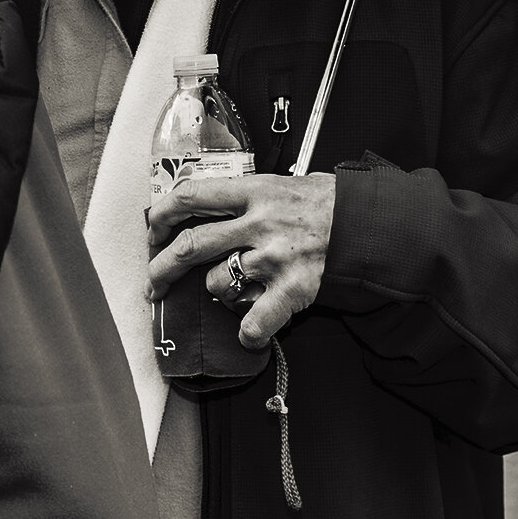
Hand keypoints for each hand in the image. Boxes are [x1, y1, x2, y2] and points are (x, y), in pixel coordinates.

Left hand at [146, 171, 335, 350]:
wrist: (363, 220)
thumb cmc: (318, 203)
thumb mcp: (275, 185)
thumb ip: (238, 199)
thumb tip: (193, 213)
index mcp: (252, 192)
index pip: (191, 197)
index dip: (162, 216)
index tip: (154, 232)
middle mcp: (259, 223)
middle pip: (191, 245)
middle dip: (162, 268)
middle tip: (154, 283)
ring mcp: (274, 257)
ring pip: (216, 282)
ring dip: (215, 291)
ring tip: (230, 288)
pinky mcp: (292, 288)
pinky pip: (254, 320)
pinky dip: (247, 332)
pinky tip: (248, 334)